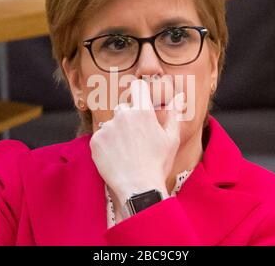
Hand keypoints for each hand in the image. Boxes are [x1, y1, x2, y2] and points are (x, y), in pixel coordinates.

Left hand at [89, 79, 184, 207]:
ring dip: (116, 132)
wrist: (138, 188)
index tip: (141, 102)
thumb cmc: (158, 163)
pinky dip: (106, 145)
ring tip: (126, 152)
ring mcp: (107, 127)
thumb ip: (174, 113)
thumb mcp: (171, 138)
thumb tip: (179, 95)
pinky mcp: (95, 141)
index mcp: (143, 111)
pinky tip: (116, 158)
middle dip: (128, 119)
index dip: (140, 93)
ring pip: (111, 123)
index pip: (138, 87)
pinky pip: (100, 137)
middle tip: (136, 140)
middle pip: (123, 108)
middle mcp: (123, 115)